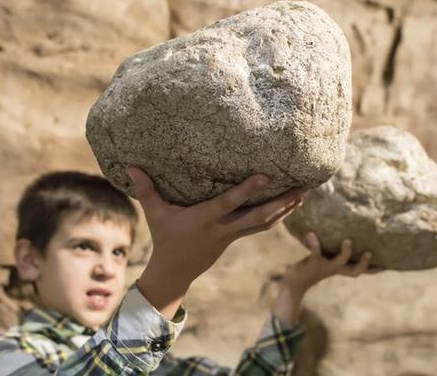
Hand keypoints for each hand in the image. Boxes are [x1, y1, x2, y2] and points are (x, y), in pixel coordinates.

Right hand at [127, 167, 305, 318]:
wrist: (176, 271)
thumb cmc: (165, 238)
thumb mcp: (154, 214)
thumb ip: (145, 190)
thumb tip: (130, 165)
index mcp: (205, 219)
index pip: (229, 203)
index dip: (247, 190)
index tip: (266, 176)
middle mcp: (223, 228)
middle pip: (258, 216)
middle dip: (282, 202)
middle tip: (303, 187)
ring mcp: (233, 235)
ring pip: (265, 222)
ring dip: (286, 208)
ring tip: (305, 193)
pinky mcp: (237, 237)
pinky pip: (262, 225)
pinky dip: (278, 215)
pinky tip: (291, 204)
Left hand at [272, 232, 379, 325]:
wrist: (293, 282)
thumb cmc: (310, 268)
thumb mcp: (325, 259)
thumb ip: (333, 250)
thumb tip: (343, 232)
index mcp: (339, 269)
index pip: (360, 270)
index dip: (373, 269)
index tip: (388, 265)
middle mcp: (334, 269)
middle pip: (354, 271)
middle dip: (363, 264)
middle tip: (370, 253)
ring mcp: (323, 267)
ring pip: (338, 263)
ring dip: (344, 253)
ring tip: (347, 240)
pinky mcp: (311, 263)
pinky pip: (314, 253)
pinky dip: (314, 244)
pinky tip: (311, 234)